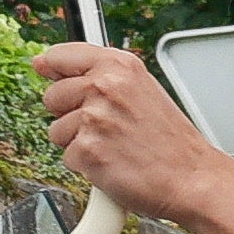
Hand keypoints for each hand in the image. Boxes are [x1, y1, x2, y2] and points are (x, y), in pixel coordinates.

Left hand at [32, 33, 233, 226]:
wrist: (191, 178)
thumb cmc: (169, 140)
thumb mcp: (141, 89)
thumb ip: (95, 74)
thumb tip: (42, 63)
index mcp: (119, 66)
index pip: (61, 55)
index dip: (53, 69)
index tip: (51, 74)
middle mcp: (105, 86)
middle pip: (52, 96)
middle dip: (70, 114)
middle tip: (105, 126)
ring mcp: (94, 118)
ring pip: (56, 130)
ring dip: (77, 142)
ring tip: (113, 145)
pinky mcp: (87, 150)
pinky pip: (67, 157)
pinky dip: (86, 165)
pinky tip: (112, 162)